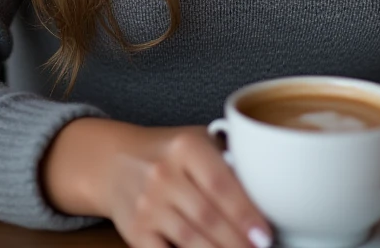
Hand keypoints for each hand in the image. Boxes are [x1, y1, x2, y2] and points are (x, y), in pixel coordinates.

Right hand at [42, 119, 271, 247]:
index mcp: (185, 146)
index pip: (221, 184)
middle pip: (209, 217)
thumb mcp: (195, 141)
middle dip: (238, 240)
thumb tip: (267, 187)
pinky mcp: (136, 231)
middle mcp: (164, 174)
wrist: (113, 161)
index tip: (265, 233)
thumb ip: (226, 158)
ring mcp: (148, 205)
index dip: (245, 213)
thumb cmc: (165, 152)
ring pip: (191, 239)